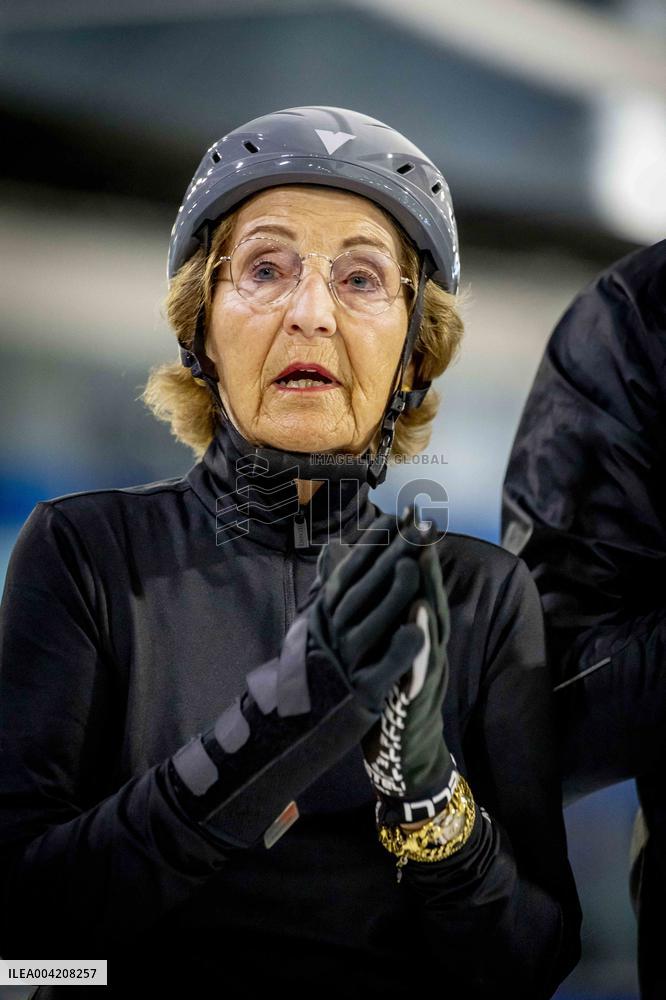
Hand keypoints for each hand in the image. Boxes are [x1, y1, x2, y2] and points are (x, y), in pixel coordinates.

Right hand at [166, 505, 428, 848]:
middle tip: (417, 527)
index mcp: (323, 617)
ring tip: (414, 565)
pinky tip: (419, 632)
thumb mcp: (316, 626)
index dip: (373, 546)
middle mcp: (330, 636)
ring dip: (392, 595)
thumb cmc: (310, 672)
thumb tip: (335, 545)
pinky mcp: (357, 696)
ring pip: (370, 625)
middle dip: (390, 557)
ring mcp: (342, 665)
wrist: (290, 732)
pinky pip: (381, 672)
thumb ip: (328, 587)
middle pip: (362, 591)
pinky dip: (399, 653)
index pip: (349, 574)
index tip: (395, 518)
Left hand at [361, 511, 455, 825]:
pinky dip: (421, 645)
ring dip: (429, 593)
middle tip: (421, 525)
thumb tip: (342, 564)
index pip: (415, 587)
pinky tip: (417, 623)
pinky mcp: (420, 697)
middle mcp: (429, 648)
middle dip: (426, 562)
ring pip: (432, 628)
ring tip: (422, 561)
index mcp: (416, 634)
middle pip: (430, 598)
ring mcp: (428, 672)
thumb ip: (372, 613)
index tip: (403, 517)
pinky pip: (422, 667)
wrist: (404, 754)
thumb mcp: (380, 650)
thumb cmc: (391, 695)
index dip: (410, 554)